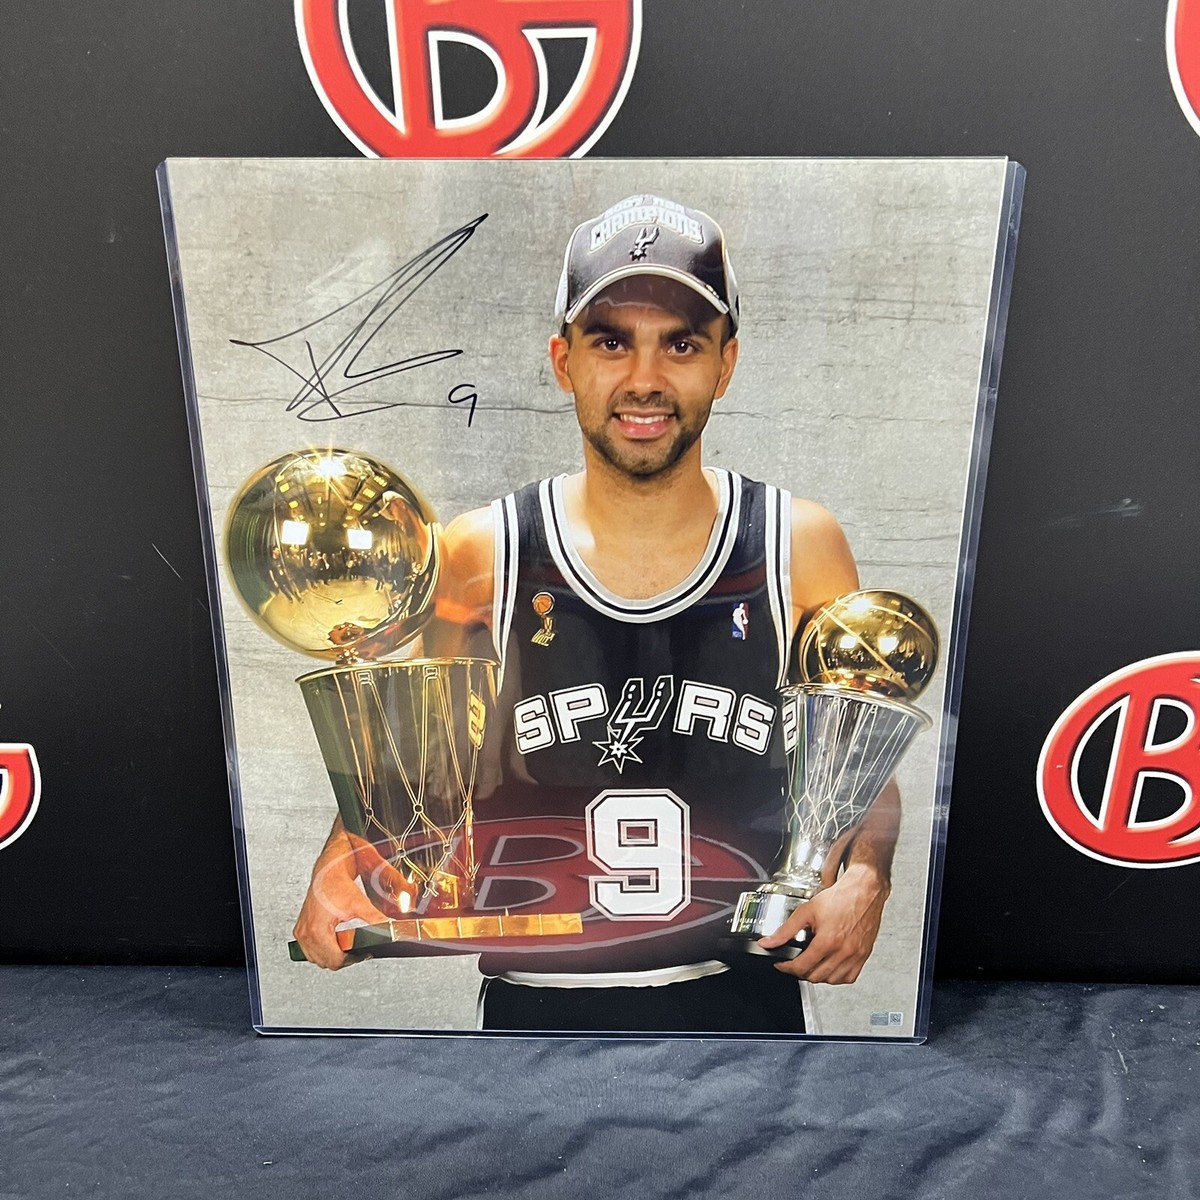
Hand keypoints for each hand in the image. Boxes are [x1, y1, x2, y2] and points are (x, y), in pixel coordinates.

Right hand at [291, 834, 411, 969]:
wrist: (327, 869)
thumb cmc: (337, 882)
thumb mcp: (359, 902)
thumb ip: (375, 919)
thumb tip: (390, 928)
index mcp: (318, 929)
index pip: (335, 960)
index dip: (352, 959)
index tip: (363, 952)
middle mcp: (306, 933)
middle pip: (326, 962)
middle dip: (344, 959)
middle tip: (358, 950)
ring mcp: (301, 932)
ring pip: (317, 959)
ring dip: (332, 956)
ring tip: (347, 946)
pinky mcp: (301, 929)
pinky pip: (310, 950)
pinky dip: (323, 950)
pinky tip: (335, 942)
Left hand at [758, 863, 889, 983]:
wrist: (864, 891)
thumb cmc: (840, 898)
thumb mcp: (807, 910)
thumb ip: (786, 930)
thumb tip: (769, 942)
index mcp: (828, 941)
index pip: (802, 967)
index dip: (786, 968)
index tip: (781, 964)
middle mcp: (843, 952)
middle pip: (816, 977)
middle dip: (800, 972)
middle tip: (794, 963)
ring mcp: (855, 956)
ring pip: (832, 980)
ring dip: (818, 976)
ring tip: (811, 964)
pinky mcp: (863, 956)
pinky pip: (849, 977)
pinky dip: (837, 976)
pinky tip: (830, 966)